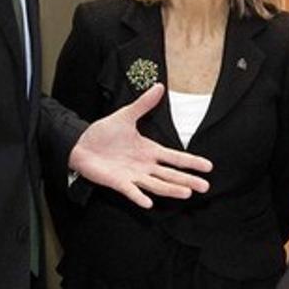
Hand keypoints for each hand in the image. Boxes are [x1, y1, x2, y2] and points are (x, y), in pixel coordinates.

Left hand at [69, 83, 212, 207]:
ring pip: (156, 184)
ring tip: (187, 193)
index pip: (175, 157)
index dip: (191, 162)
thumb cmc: (103, 133)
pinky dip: (139, 197)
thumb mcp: (126, 115)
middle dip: (188, 180)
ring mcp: (133, 175)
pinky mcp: (118, 182)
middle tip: (205, 186)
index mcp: (149, 150)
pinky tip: (149, 203)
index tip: (208, 166)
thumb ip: (144, 103)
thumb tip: (160, 86)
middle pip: (171, 175)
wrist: (80, 145)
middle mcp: (145, 165)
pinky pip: (131, 191)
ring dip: (171, 189)